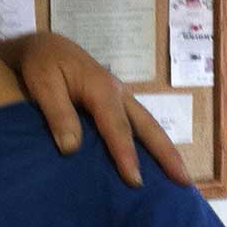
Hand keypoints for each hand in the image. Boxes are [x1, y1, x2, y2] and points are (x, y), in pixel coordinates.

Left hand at [1, 32, 189, 185]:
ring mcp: (120, 98)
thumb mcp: (43, 84)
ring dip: (165, 150)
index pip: (117, 127)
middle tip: (184, 181)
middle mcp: (118, 93)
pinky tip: (153, 163)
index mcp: (102, 88)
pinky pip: (137, 125)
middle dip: (167, 154)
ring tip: (181, 177)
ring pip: (148, 126)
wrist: (45, 45)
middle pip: (148, 126)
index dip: (126, 154)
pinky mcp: (116, 104)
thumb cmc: (42, 63)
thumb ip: (58, 114)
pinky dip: (150, 143)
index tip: (135, 181)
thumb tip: (72, 148)